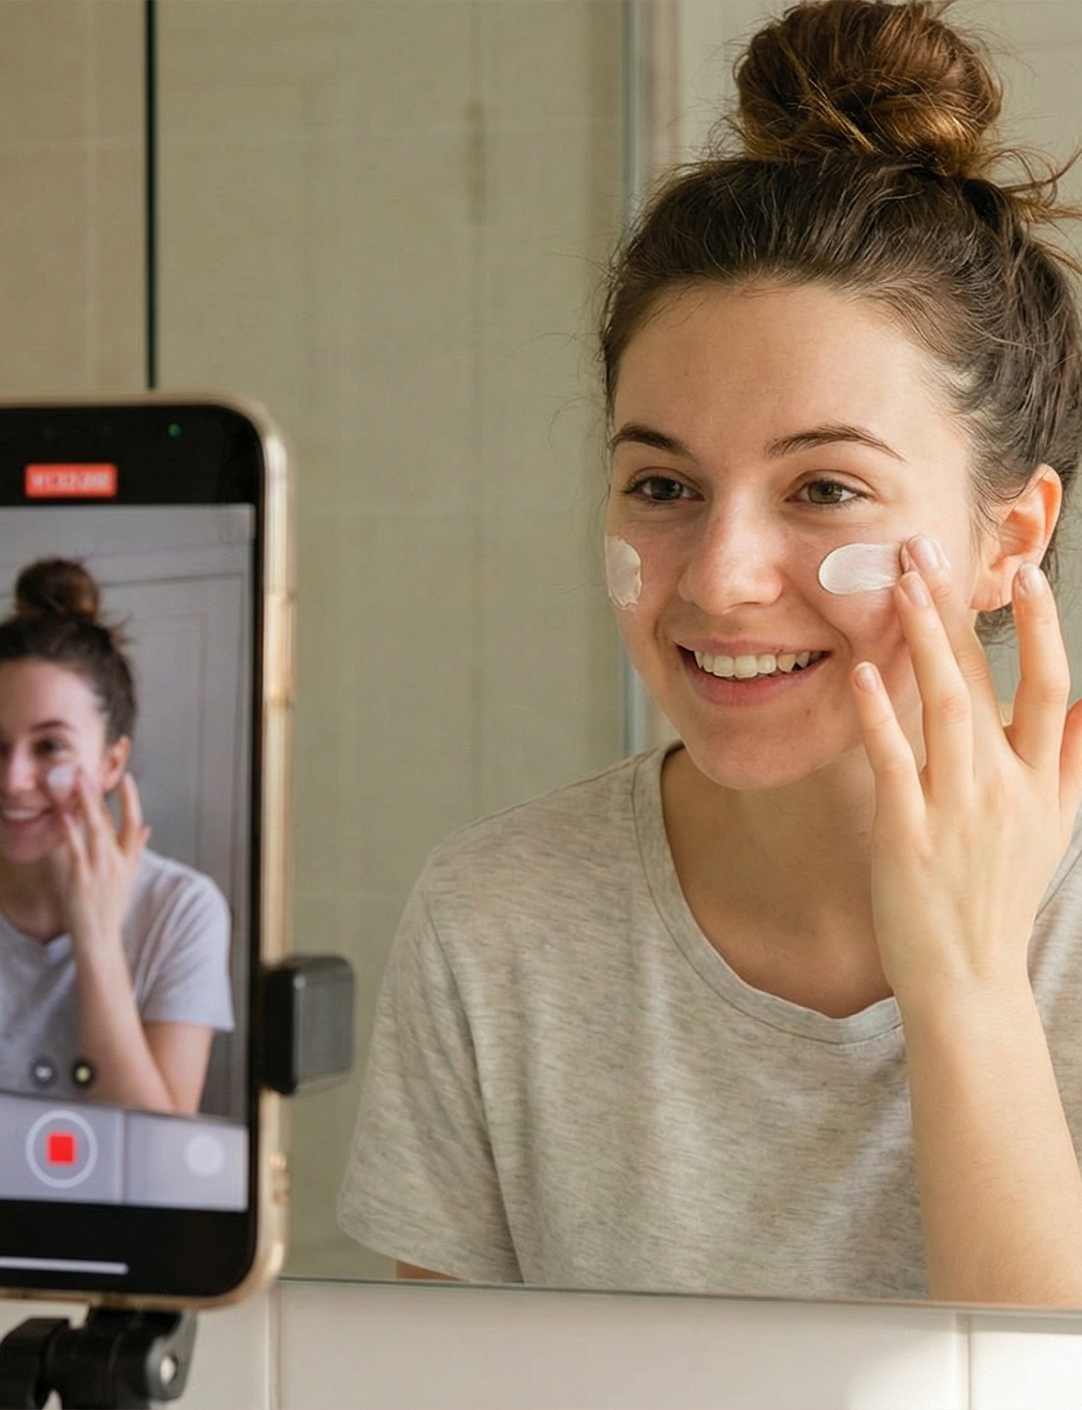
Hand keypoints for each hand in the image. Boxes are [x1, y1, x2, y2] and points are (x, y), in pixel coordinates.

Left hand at [51, 769, 150, 955]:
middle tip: (88, 772)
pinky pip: (75, 849)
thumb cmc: (111, 907)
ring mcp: (100, 869)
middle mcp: (117, 862)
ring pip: (94, 829)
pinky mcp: (81, 879)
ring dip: (85, 804)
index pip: (134, 822)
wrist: (100, 936)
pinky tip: (64, 815)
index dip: (131, 800)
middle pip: (110, 821)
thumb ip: (137, 850)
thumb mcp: (129, 876)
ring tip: (76, 784)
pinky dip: (70, 830)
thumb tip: (147, 828)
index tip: (125, 779)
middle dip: (99, 795)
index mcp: (130, 860)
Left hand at [849, 534, 1081, 1009]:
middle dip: (957, 610)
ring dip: (920, 640)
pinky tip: (863, 671)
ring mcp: (956, 810)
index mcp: (1042, 782)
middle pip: (985, 680)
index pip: (1048, 688)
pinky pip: (894, 761)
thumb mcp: (1054, 831)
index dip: (1040, 629)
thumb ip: (1072, 765)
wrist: (968, 978)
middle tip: (928, 549)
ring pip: (942, 707)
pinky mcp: (907, 835)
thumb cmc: (1000, 897)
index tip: (1025, 574)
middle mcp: (1005, 789)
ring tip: (898, 585)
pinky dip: (879, 714)